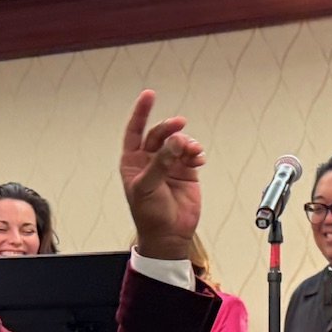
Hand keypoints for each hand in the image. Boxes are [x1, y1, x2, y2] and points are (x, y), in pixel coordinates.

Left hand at [120, 89, 204, 260]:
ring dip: (186, 143)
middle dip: (170, 129)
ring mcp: (169, 165)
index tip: (149, 95)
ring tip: (192, 152)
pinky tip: (198, 159)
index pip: (135, 130)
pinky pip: (191, 154)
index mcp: (133, 162)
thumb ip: (161, 163)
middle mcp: (150, 160)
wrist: (169, 235)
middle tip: (180, 126)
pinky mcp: (186, 172)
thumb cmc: (149, 216)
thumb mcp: (148, 187)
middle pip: (160, 134)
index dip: (141, 112)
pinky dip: (196, 153)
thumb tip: (175, 141)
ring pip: (178, 143)